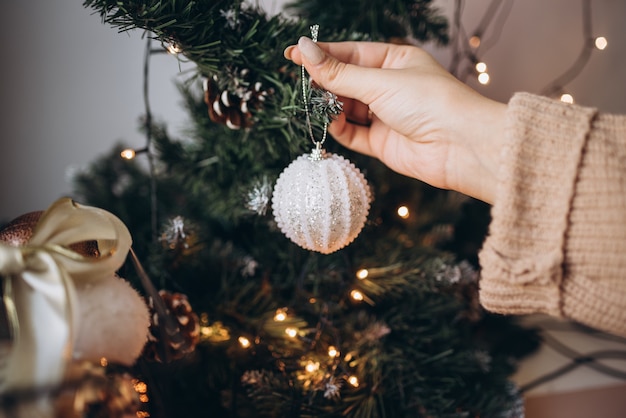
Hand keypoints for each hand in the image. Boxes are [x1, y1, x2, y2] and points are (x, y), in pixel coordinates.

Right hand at [284, 37, 505, 203]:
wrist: (460, 147)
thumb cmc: (430, 102)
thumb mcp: (380, 81)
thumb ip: (339, 73)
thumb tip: (305, 50)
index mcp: (395, 61)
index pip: (350, 54)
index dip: (321, 54)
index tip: (292, 54)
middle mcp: (389, 87)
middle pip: (345, 81)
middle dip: (325, 83)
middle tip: (305, 84)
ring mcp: (385, 115)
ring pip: (346, 108)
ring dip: (331, 107)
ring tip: (318, 104)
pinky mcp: (382, 142)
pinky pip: (352, 133)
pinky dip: (340, 129)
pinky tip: (333, 123)